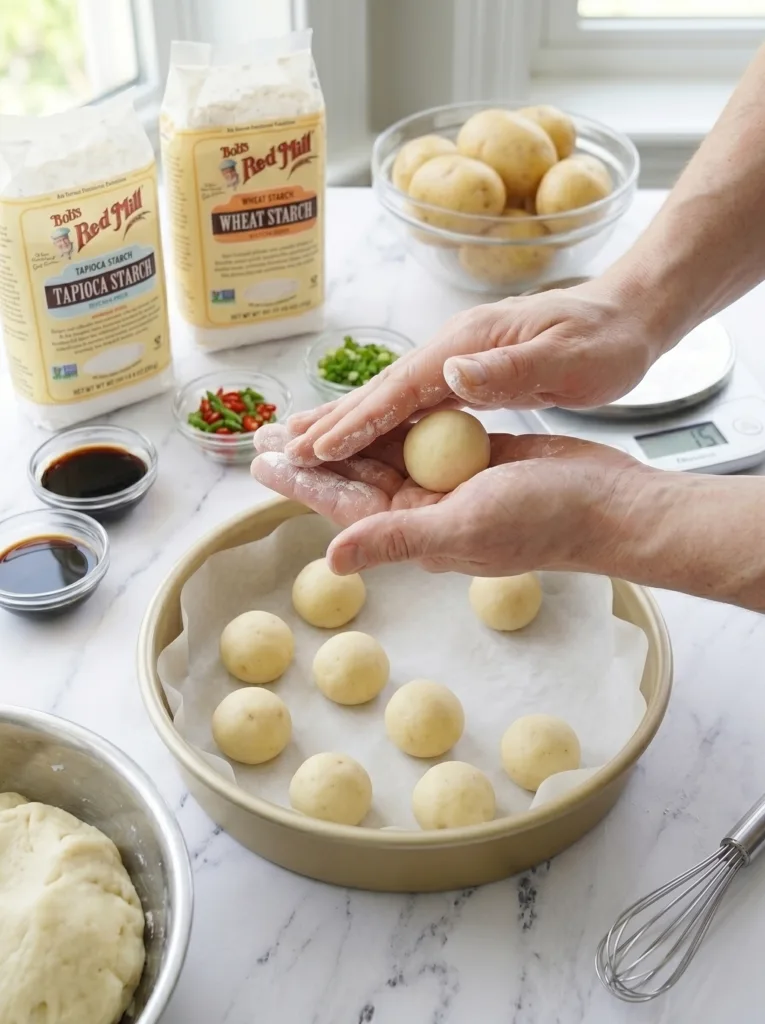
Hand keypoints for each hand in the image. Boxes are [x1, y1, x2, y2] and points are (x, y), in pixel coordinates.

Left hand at [252, 426, 643, 575]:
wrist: (606, 502)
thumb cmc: (541, 519)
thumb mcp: (461, 529)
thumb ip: (395, 539)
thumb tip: (331, 561)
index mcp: (416, 529)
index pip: (344, 505)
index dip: (302, 482)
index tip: (261, 461)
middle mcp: (426, 509)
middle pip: (356, 477)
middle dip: (313, 455)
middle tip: (267, 431)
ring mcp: (449, 484)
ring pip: (384, 455)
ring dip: (346, 436)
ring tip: (304, 417)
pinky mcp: (473, 459)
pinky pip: (421, 438)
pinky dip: (392, 422)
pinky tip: (369, 407)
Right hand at [283, 277, 668, 465]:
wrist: (627, 315)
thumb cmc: (604, 340)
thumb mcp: (568, 357)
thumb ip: (509, 369)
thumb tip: (450, 375)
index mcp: (465, 344)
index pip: (398, 390)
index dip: (356, 422)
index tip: (316, 450)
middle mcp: (451, 347)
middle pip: (379, 389)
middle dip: (330, 420)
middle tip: (279, 445)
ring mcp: (456, 357)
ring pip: (390, 396)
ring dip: (346, 420)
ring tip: (305, 442)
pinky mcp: (467, 370)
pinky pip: (412, 402)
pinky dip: (381, 420)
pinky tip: (365, 434)